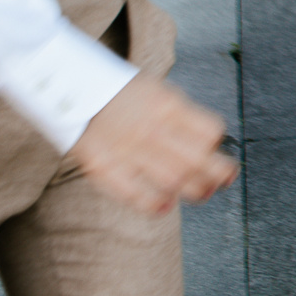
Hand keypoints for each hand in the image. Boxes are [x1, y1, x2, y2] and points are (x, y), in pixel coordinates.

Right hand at [72, 71, 237, 216]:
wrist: (72, 88)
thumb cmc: (122, 92)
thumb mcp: (160, 91)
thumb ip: (183, 114)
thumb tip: (210, 140)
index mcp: (168, 106)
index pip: (209, 131)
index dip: (221, 147)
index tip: (223, 155)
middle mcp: (151, 129)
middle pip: (196, 159)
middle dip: (217, 174)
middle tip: (223, 180)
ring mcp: (128, 150)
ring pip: (172, 179)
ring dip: (194, 190)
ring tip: (202, 193)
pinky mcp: (104, 167)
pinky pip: (132, 193)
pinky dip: (152, 204)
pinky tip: (165, 207)